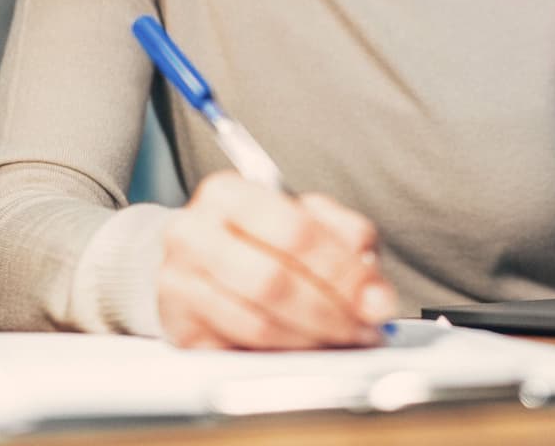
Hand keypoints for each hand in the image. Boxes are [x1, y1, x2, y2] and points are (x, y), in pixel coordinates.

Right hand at [158, 172, 397, 348]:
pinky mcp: (179, 330)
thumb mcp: (306, 217)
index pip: (295, 232)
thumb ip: (347, 241)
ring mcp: (178, 284)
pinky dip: (281, 359)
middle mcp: (192, 234)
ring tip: (341, 342)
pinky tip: (306, 353)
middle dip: (329, 312)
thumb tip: (375, 295)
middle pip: (272, 281)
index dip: (342, 271)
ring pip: (256, 325)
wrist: (196, 258)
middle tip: (363, 329)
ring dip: (310, 341)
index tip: (376, 300)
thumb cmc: (258, 236)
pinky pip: (238, 354)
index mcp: (227, 194)